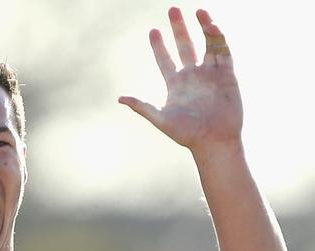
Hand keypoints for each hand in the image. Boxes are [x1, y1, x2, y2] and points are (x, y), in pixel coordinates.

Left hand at [119, 7, 242, 153]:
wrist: (214, 141)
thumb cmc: (187, 134)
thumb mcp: (161, 119)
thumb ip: (142, 107)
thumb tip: (119, 99)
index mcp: (176, 85)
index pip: (165, 60)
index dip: (159, 46)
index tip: (153, 31)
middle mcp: (193, 76)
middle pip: (184, 46)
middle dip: (179, 28)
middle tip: (173, 9)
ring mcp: (210, 74)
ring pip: (206, 44)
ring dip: (203, 27)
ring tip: (199, 10)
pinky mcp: (227, 74)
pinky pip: (223, 51)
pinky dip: (219, 37)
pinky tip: (212, 25)